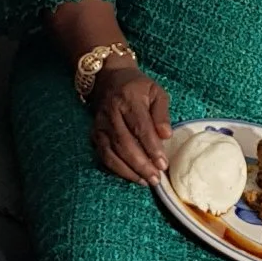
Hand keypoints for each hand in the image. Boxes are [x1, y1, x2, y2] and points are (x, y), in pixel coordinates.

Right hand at [86, 64, 169, 183]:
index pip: (140, 127)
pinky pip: (104, 156)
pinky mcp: (95, 134)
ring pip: (112, 153)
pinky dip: (118, 169)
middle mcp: (111, 112)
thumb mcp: (156, 92)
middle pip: (125, 143)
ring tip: (147, 181)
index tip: (163, 163)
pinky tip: (132, 176)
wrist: (109, 79)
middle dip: (141, 164)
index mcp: (128, 98)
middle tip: (156, 178)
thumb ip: (162, 113)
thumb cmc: (138, 87)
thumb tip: (166, 135)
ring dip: (130, 170)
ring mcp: (100, 124)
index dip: (152, 147)